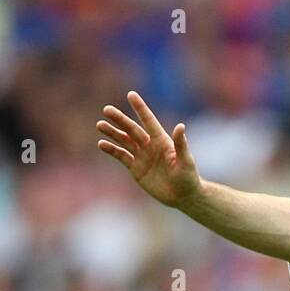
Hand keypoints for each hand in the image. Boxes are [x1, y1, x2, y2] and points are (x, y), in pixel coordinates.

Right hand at [96, 91, 200, 207]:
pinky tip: (102, 144)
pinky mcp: (136, 168)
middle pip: (132, 129)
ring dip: (112, 133)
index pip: (149, 121)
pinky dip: (112, 150)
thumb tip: (180, 126)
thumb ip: (181, 144)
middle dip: (120, 120)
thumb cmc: (188, 177)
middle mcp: (150, 145)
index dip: (140, 108)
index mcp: (162, 140)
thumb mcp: (186, 161)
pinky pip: (122, 156)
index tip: (131, 94)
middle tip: (107, 110)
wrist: (183, 196)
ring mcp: (142, 156)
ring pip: (124, 141)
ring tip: (100, 125)